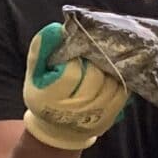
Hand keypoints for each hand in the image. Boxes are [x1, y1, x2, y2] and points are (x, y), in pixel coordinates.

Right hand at [22, 23, 128, 152]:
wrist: (58, 128)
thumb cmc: (44, 93)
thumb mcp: (35, 73)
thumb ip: (41, 50)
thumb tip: (56, 29)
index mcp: (49, 97)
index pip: (72, 73)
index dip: (76, 58)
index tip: (75, 53)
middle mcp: (74, 110)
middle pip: (95, 77)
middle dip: (95, 60)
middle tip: (92, 54)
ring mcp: (94, 116)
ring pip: (111, 83)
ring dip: (109, 68)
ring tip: (102, 62)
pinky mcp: (109, 118)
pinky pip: (122, 94)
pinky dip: (120, 80)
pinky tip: (112, 73)